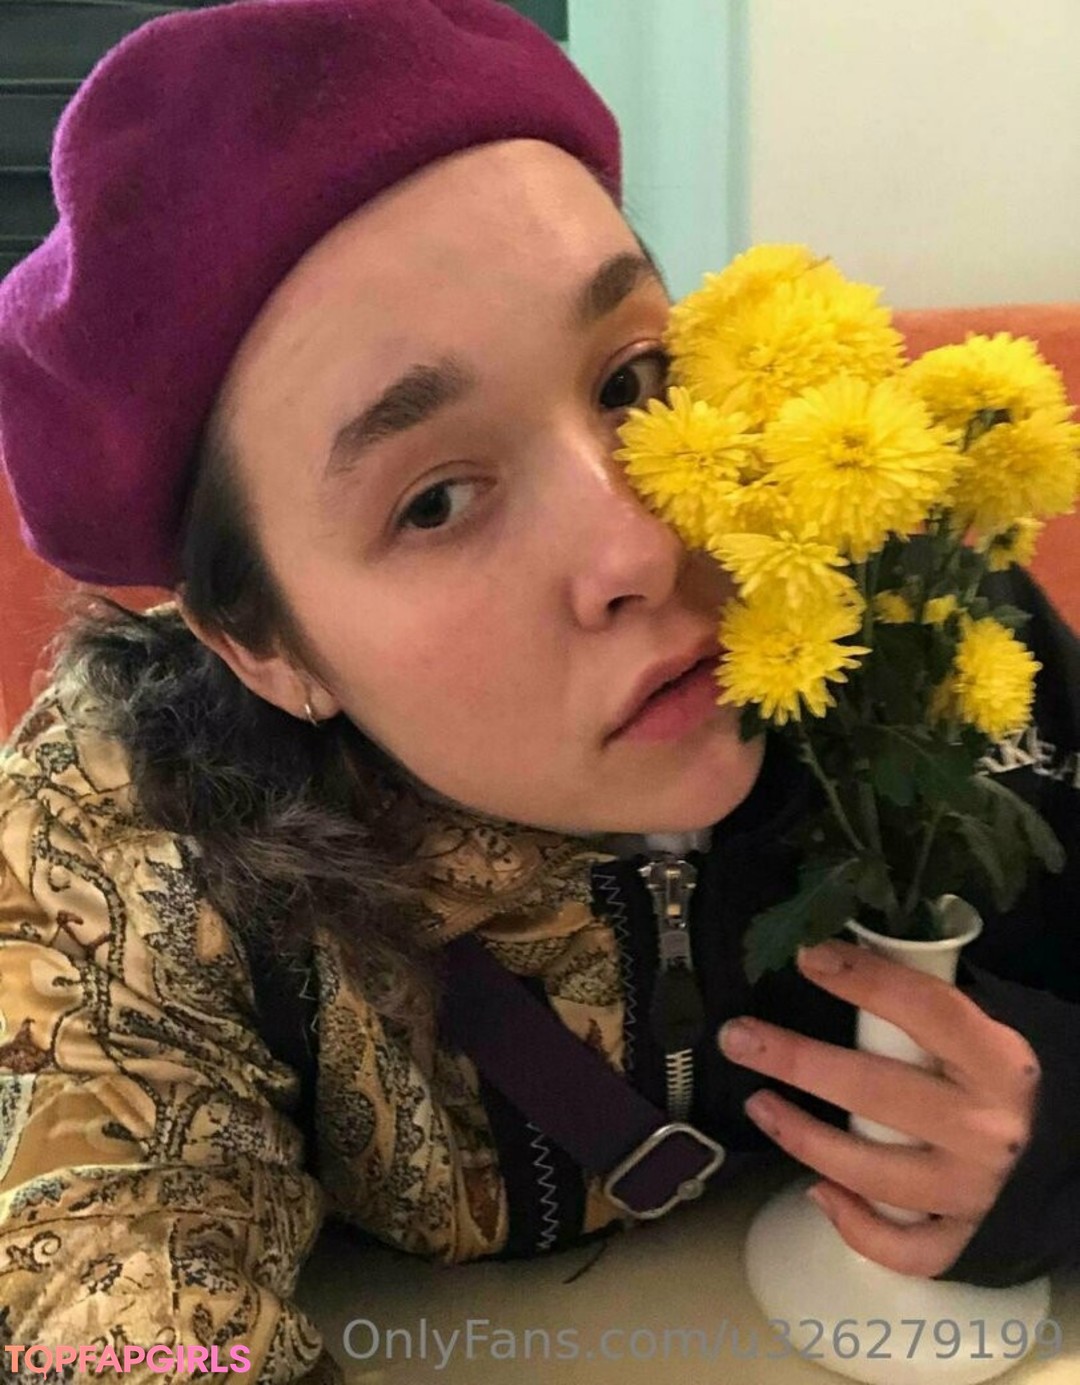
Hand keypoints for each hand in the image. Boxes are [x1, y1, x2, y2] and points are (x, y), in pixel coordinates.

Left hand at [718, 938, 1040, 1275]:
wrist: (1053, 1153)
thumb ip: (916, 1005)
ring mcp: (972, 1189)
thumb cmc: (989, 1079)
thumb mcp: (973, 1032)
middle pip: (877, 1091)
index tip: (806, 956)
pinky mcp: (961, 1234)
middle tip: (738, 1037)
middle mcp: (986, 1128)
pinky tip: (817, 1193)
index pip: (927, 1010)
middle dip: (798, 1060)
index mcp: (997, 1061)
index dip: (865, 979)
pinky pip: (903, 1248)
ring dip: (804, 1137)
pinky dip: (857, 1227)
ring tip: (758, 1104)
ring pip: (874, 1171)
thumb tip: (828, 953)